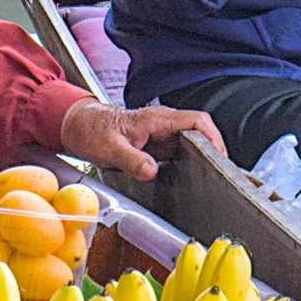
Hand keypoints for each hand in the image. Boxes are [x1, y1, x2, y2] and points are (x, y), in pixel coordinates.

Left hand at [59, 97, 224, 182]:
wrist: (79, 125)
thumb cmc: (92, 131)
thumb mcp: (110, 149)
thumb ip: (132, 160)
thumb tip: (153, 171)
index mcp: (156, 119)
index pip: (197, 121)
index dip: (214, 138)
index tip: (221, 159)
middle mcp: (163, 123)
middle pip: (200, 133)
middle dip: (214, 152)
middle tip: (222, 177)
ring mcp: (161, 133)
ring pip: (192, 143)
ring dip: (203, 159)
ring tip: (213, 181)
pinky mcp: (157, 144)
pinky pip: (180, 151)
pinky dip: (190, 164)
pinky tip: (192, 180)